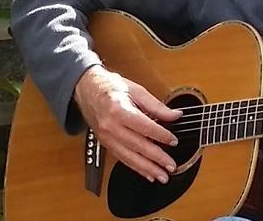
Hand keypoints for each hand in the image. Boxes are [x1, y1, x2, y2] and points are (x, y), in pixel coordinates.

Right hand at [74, 65, 182, 183]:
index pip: (144, 127)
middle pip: (137, 145)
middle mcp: (110, 126)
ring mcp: (106, 137)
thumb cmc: (111, 87)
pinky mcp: (105, 143)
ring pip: (129, 157)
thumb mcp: (136, 90)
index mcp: (118, 109)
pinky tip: (147, 173)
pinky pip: (122, 158)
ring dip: (147, 168)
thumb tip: (175, 115)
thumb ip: (156, 105)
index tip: (173, 141)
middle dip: (156, 158)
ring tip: (162, 175)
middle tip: (171, 166)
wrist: (87, 89)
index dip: (160, 135)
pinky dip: (136, 167)